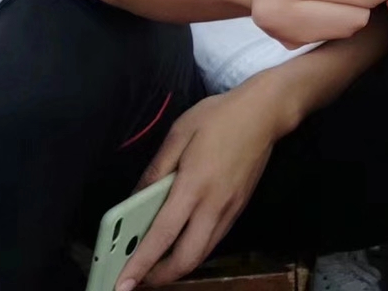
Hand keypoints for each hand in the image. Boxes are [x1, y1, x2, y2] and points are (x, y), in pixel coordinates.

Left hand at [113, 88, 281, 288]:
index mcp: (194, 186)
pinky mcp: (240, 208)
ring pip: (202, 254)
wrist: (266, 113)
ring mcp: (230, 210)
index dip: (140, 264)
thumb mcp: (179, 134)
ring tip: (153, 264)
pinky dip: (193, 251)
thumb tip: (134, 200)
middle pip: (186, 259)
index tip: (121, 285)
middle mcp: (214, 206)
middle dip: (159, 277)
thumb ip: (156, 170)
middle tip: (136, 277)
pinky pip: (213, 240)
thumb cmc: (219, 117)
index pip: (162, 235)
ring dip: (177, 267)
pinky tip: (180, 241)